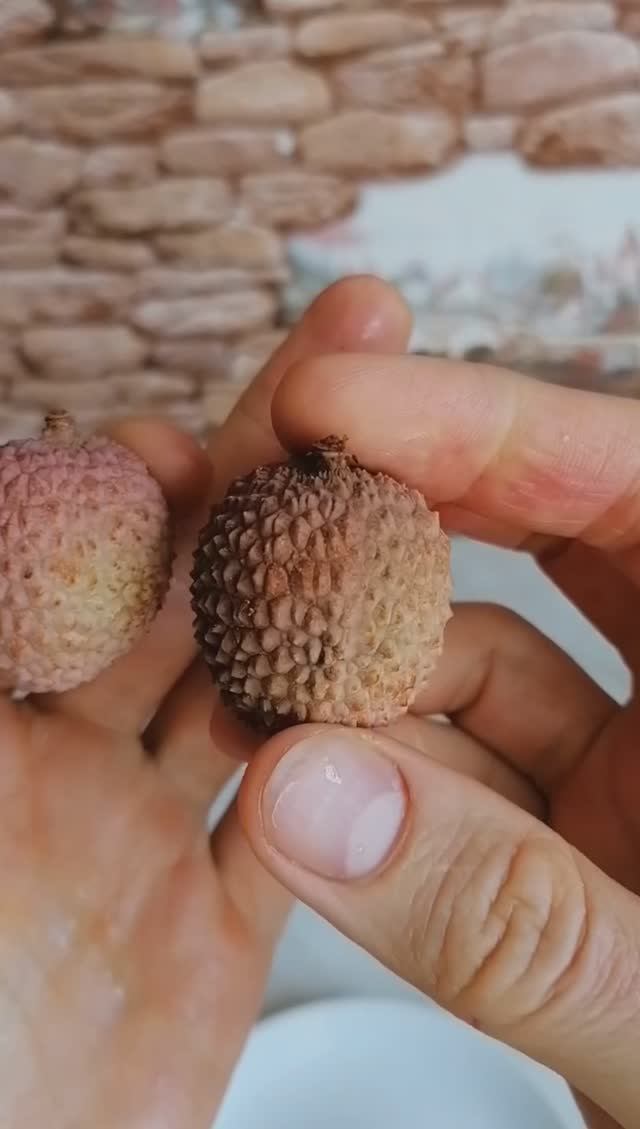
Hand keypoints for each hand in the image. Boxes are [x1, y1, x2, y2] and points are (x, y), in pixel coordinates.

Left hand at [0, 277, 411, 1127]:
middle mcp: (63, 765)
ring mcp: (142, 841)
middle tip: (342, 395)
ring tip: (392, 533)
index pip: (72, 563)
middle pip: (183, 594)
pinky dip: (341, 769)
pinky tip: (389, 703)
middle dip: (257, 493)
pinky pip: (291, 824)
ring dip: (320, 615)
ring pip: (253, 693)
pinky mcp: (211, 930)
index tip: (183, 446)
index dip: (128, 494)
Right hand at [238, 351, 639, 1128]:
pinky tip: (310, 784)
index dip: (484, 428)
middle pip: (560, 533)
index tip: (334, 404)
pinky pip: (467, 766)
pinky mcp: (581, 836)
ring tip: (264, 694)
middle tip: (274, 498)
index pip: (635, 483)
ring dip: (368, 670)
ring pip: (491, 656)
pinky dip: (383, 769)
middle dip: (408, 514)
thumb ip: (510, 916)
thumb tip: (307, 799)